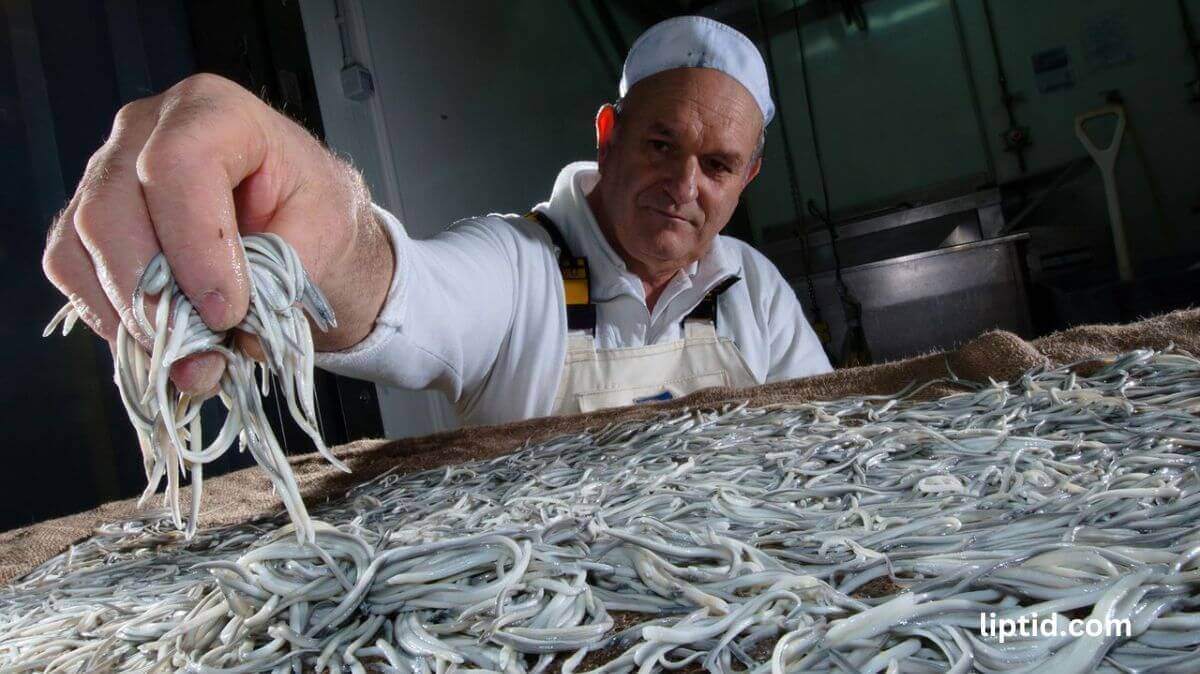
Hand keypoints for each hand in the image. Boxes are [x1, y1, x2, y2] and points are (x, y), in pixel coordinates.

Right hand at [43, 74, 393, 394]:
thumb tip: (242, 340)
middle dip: (154, 296)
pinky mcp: (88, 218)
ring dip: (132, 317)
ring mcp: (108, 170)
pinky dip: (111, 317)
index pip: (178, 165)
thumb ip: (284, 281)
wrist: (302, 222)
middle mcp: (146, 128)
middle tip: (203, 353)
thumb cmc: (313, 212)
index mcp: (216, 112)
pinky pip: (71, 268)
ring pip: (84, 244)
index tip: (228, 310)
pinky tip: (159, 343)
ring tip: (191, 362)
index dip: (195, 245)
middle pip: (113, 209)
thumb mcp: (326, 235)